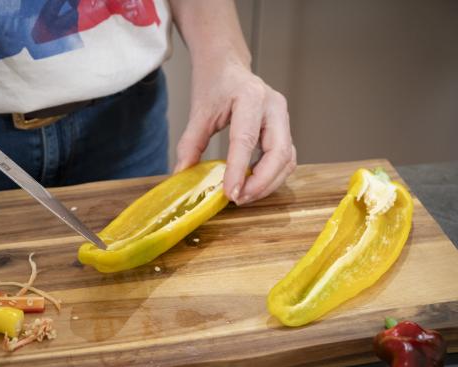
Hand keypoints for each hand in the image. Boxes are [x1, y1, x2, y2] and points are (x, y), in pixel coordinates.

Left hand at [174, 59, 295, 204]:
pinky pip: (286, 158)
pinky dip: (272, 176)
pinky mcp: (284, 128)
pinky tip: (253, 185)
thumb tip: (182, 174)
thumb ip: (190, 144)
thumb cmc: (215, 84)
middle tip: (238, 199)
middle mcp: (273, 106)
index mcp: (250, 97)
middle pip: (279, 152)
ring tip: (244, 196)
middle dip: (261, 182)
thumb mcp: (199, 112)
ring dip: (268, 183)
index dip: (239, 170)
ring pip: (287, 159)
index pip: (246, 140)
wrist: (228, 65)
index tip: (229, 193)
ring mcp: (283, 117)